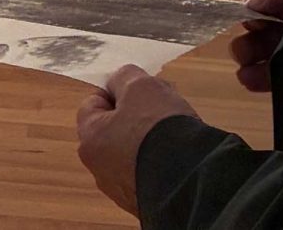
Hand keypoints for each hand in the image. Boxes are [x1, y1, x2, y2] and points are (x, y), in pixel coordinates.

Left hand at [75, 65, 198, 216]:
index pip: (93, 105)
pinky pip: (149, 175)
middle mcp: (99, 170)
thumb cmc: (159, 128)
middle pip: (113, 131)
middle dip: (135, 116)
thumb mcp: (140, 87)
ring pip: (132, 154)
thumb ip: (124, 78)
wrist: (193, 179)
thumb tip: (118, 84)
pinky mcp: (146, 203)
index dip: (116, 92)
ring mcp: (123, 190)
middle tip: (161, 108)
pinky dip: (160, 164)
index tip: (140, 91)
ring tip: (176, 133)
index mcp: (89, 140)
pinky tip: (180, 156)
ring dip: (148, 141)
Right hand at [231, 0, 282, 92]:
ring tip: (245, 76)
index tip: (247, 23)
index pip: (261, 11)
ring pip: (269, 59)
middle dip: (247, 46)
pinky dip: (266, 81)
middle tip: (242, 54)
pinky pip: (282, 79)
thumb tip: (248, 4)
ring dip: (251, 66)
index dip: (249, 18)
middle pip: (262, 38)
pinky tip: (256, 83)